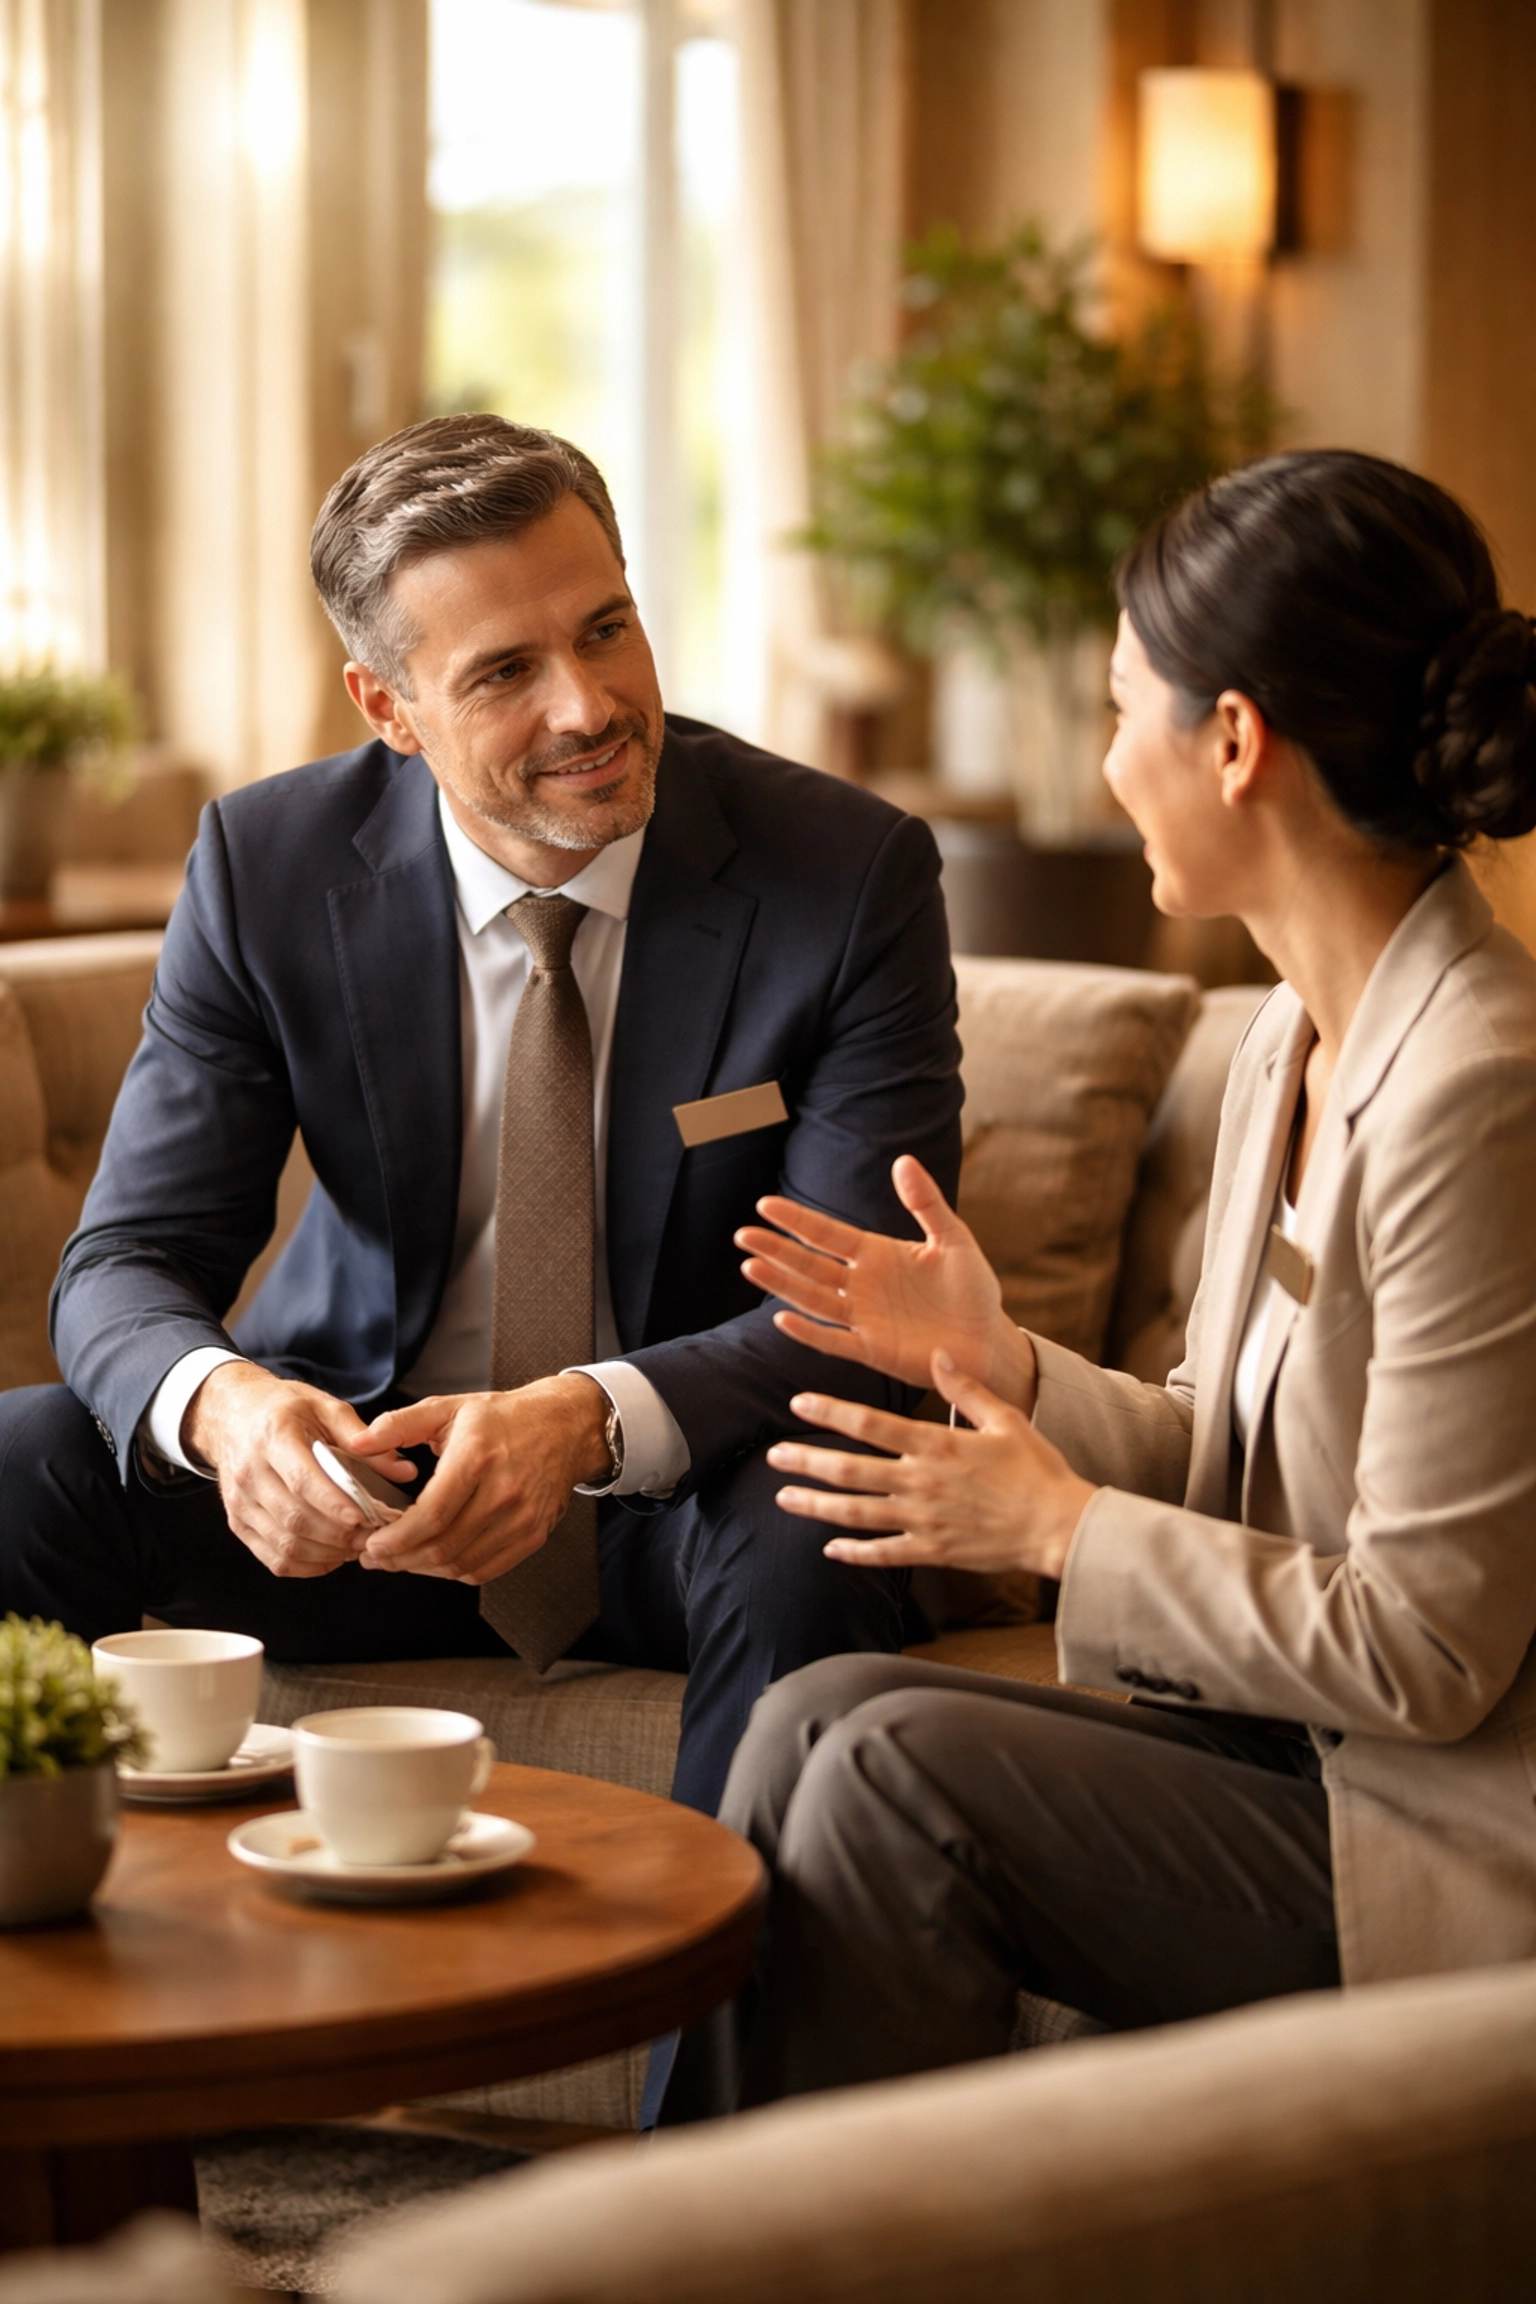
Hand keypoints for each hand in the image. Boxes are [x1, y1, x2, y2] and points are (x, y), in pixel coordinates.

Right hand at [184, 1362, 417, 1578]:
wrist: (231, 1415)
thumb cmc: (283, 1409)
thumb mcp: (324, 1407)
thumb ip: (364, 1439)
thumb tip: (405, 1470)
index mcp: (272, 1436)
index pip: (303, 1480)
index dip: (335, 1504)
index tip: (364, 1518)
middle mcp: (249, 1472)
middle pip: (295, 1518)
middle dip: (340, 1535)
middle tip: (373, 1535)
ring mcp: (239, 1502)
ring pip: (285, 1544)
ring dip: (327, 1553)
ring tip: (357, 1545)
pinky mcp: (237, 1524)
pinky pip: (274, 1558)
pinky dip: (307, 1566)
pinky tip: (331, 1556)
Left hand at [348, 1373, 611, 1582]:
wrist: (564, 1427)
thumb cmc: (501, 1418)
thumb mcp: (448, 1408)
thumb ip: (399, 1424)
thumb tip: (356, 1443)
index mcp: (478, 1457)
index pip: (431, 1515)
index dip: (397, 1539)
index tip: (371, 1545)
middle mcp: (504, 1491)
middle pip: (444, 1547)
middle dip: (401, 1560)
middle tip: (375, 1557)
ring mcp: (523, 1518)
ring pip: (462, 1564)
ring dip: (423, 1570)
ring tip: (399, 1560)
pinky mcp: (533, 1535)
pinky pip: (485, 1571)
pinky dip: (453, 1572)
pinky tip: (434, 1560)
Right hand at [737, 1155, 1035, 1407]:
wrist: (988, 1339)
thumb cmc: (972, 1289)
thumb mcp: (954, 1238)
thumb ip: (926, 1202)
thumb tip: (902, 1160)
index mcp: (876, 1253)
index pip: (827, 1233)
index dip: (798, 1220)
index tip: (765, 1204)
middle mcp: (861, 1284)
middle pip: (809, 1265)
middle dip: (776, 1250)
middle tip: (743, 1235)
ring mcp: (863, 1318)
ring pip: (813, 1299)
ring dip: (782, 1285)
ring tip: (750, 1266)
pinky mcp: (872, 1350)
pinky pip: (834, 1340)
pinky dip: (808, 1331)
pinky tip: (782, 1317)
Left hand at [766, 1351, 1094, 1581]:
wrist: (1060, 1527)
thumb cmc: (1038, 1470)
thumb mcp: (1005, 1419)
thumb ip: (966, 1388)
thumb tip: (937, 1354)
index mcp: (936, 1446)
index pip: (870, 1425)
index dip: (830, 1413)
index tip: (797, 1404)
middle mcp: (921, 1483)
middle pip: (850, 1471)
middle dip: (807, 1462)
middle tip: (773, 1456)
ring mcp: (923, 1521)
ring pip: (856, 1514)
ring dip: (816, 1505)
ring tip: (784, 1498)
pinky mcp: (933, 1552)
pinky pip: (884, 1554)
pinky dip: (854, 1552)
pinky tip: (830, 1548)